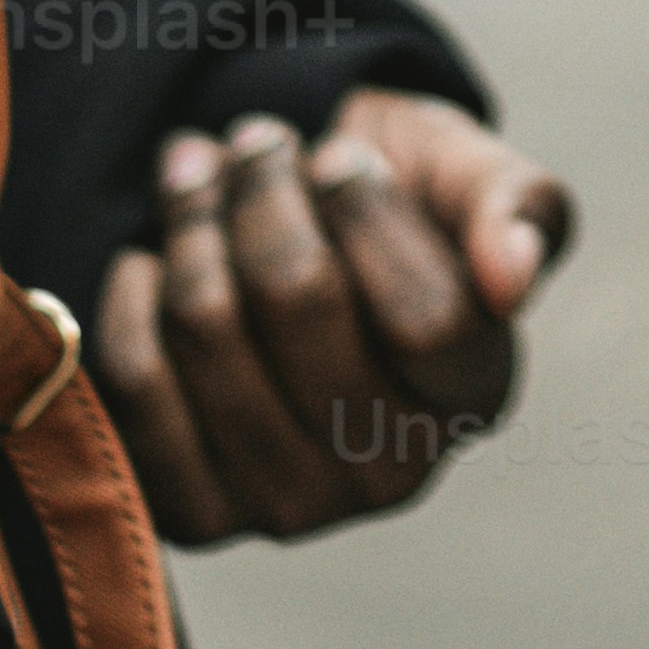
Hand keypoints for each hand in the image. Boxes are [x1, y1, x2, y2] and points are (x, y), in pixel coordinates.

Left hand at [86, 91, 561, 544]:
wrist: (284, 248)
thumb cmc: (394, 199)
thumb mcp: (469, 172)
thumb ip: (516, 206)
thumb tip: (509, 276)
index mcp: (475, 395)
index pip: (426, 314)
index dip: (364, 208)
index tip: (339, 152)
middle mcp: (392, 474)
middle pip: (300, 301)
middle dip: (263, 189)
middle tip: (256, 140)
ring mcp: (290, 505)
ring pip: (208, 327)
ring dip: (191, 222)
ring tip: (202, 179)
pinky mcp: (192, 508)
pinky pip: (133, 378)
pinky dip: (132, 293)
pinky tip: (155, 260)